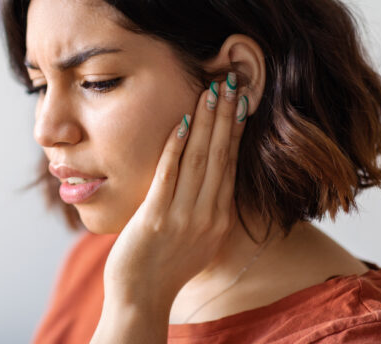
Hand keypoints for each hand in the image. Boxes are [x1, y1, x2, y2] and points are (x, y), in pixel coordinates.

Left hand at [102, 75, 247, 310]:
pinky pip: (169, 175)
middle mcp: (208, 216)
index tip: (239, 101)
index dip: (235, 130)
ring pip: (200, 160)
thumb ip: (204, 208)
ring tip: (211, 92)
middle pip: (221, 156)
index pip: (231, 164)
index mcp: (219, 218)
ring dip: (205, 123)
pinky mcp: (157, 218)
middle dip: (226, 116)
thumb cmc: (164, 267)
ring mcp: (184, 217)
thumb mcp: (197, 238)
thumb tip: (208, 179)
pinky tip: (181, 122)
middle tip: (230, 82)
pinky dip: (176, 147)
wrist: (141, 298)